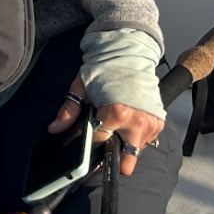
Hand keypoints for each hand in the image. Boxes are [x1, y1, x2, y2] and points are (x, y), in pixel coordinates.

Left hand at [46, 76, 164, 176]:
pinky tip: (128, 124)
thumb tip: (54, 129)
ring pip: (135, 151)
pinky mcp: (159, 123)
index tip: (82, 146)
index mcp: (116, 113)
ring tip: (116, 129)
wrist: (129, 54)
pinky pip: (146, 141)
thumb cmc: (104, 69)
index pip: (99, 142)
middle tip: (104, 147)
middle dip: (113, 157)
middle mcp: (136, 122)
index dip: (88, 145)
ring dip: (125, 145)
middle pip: (124, 159)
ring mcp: (150, 124)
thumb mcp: (82, 87)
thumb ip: (69, 110)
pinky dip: (136, 137)